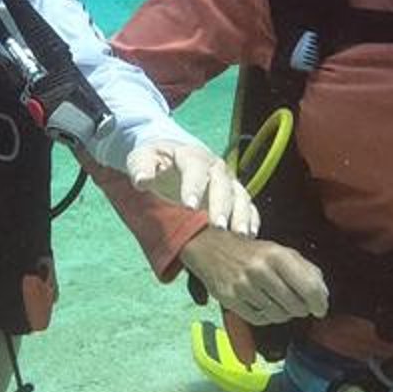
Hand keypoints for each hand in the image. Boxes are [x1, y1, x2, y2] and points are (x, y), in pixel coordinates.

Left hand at [126, 137, 259, 234]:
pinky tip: (249, 236)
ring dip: (241, 215)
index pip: (195, 168)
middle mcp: (214, 167)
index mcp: (191, 155)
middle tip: (218, 226)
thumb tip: (141, 180)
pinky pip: (249, 206)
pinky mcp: (235, 195)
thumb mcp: (142, 157)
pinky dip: (251, 220)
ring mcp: (227, 181)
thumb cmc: (156, 160)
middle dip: (221, 205)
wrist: (171, 158)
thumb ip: (141, 166)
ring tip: (240, 234)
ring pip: (240, 195)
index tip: (189, 206)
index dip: (194, 186)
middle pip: (223, 184)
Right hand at [180, 228, 329, 323]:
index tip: (320, 309)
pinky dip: (266, 316)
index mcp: (277, 255)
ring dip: (283, 313)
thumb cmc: (252, 252)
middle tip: (298, 304)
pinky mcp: (231, 300)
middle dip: (301, 309)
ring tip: (279, 302)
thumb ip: (305, 269)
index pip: (308, 288)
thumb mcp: (280, 251)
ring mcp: (244, 286)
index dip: (319, 303)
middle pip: (295, 306)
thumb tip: (322, 295)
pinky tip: (264, 305)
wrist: (211, 247)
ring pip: (278, 315)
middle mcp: (260, 270)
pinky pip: (260, 319)